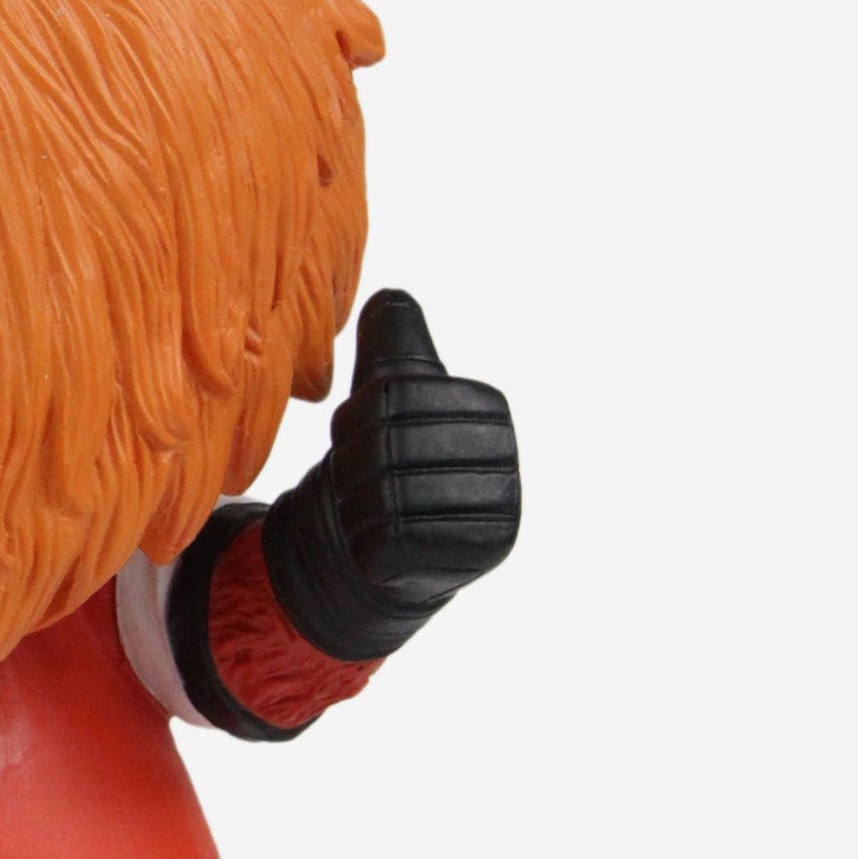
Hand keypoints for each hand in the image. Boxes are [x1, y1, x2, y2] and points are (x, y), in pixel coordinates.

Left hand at [262, 289, 520, 660]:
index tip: (367, 426)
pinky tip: (370, 535)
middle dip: (355, 457)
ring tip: (365, 501)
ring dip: (354, 497)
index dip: (361, 411)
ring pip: (384, 492)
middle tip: (359, 470)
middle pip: (387, 442)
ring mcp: (490, 515)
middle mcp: (503, 461)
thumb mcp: (392, 392)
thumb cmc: (396, 453)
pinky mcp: (465, 561)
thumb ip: (392, 346)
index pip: (395, 394)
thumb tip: (392, 297)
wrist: (400, 543)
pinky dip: (361, 537)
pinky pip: (385, 540)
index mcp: (488, 409)